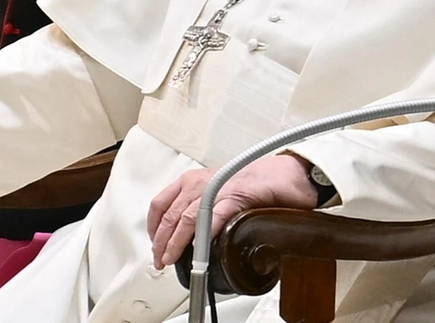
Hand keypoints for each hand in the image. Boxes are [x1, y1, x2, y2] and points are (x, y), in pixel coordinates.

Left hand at [146, 154, 316, 268]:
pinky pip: (215, 216)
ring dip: (175, 242)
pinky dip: (204, 234)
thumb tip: (186, 238)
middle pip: (169, 216)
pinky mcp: (236, 196)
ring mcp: (218, 189)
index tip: (154, 245)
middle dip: (161, 242)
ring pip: (187, 219)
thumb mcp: (216, 193)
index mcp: (193, 181)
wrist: (281, 174)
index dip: (153, 229)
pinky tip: (199, 248)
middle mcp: (200, 182)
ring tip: (172, 259)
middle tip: (161, 260)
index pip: (160, 204)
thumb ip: (201, 210)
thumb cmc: (252, 184)